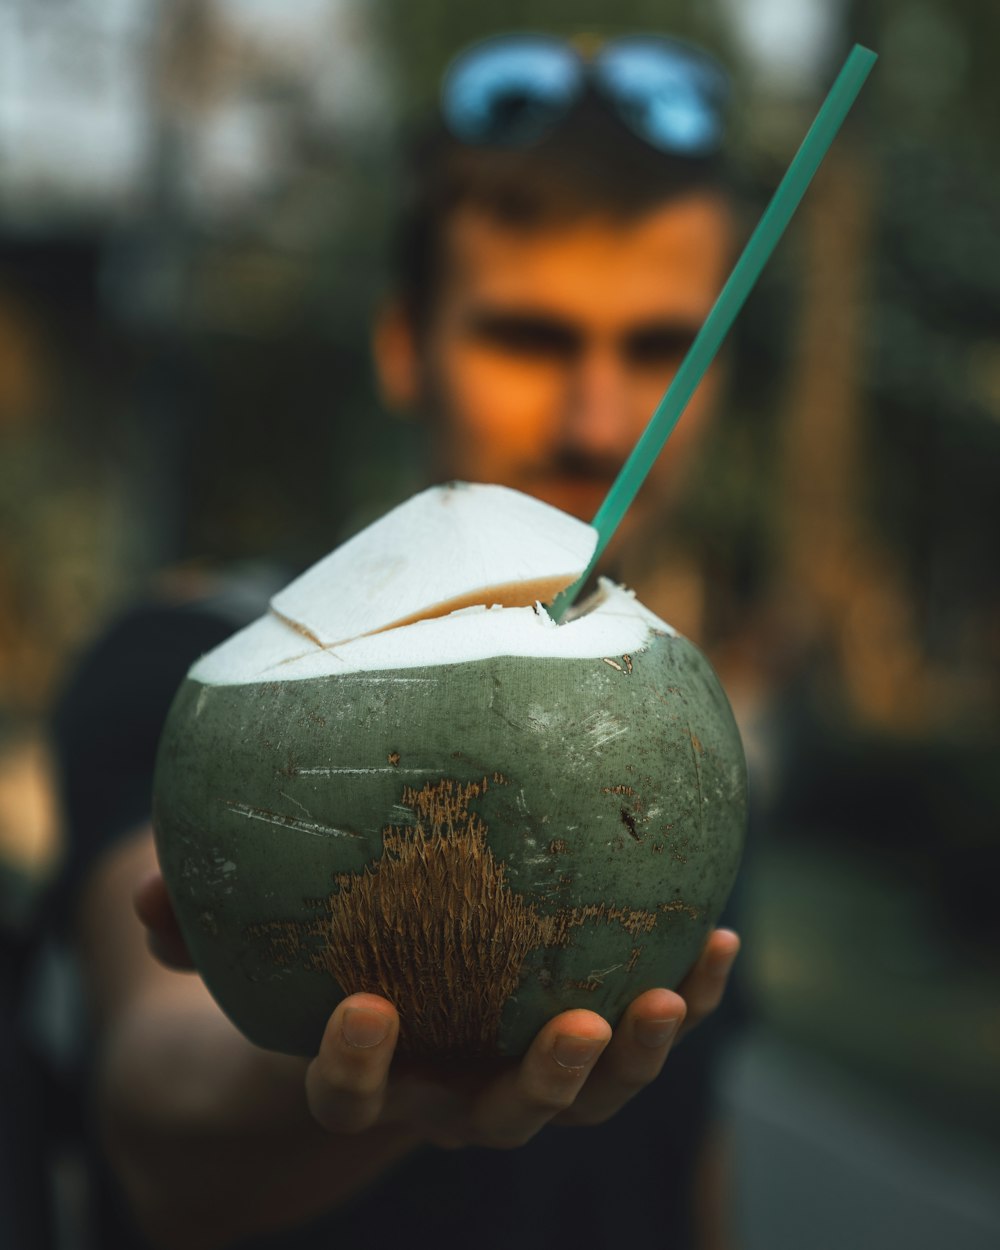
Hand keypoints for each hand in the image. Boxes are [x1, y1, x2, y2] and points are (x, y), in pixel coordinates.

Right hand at [134, 870, 738, 1149]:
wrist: (378, 1032)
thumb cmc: (309, 982)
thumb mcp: (248, 967)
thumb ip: (201, 933)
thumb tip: (149, 893)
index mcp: (375, 1083)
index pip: (355, 1101)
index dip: (358, 1071)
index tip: (366, 1008)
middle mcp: (453, 1096)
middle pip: (505, 1121)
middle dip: (546, 1088)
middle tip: (576, 1032)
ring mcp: (520, 1074)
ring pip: (590, 1096)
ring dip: (638, 1054)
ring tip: (672, 992)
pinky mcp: (574, 1039)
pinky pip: (635, 1027)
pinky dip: (681, 994)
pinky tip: (716, 937)